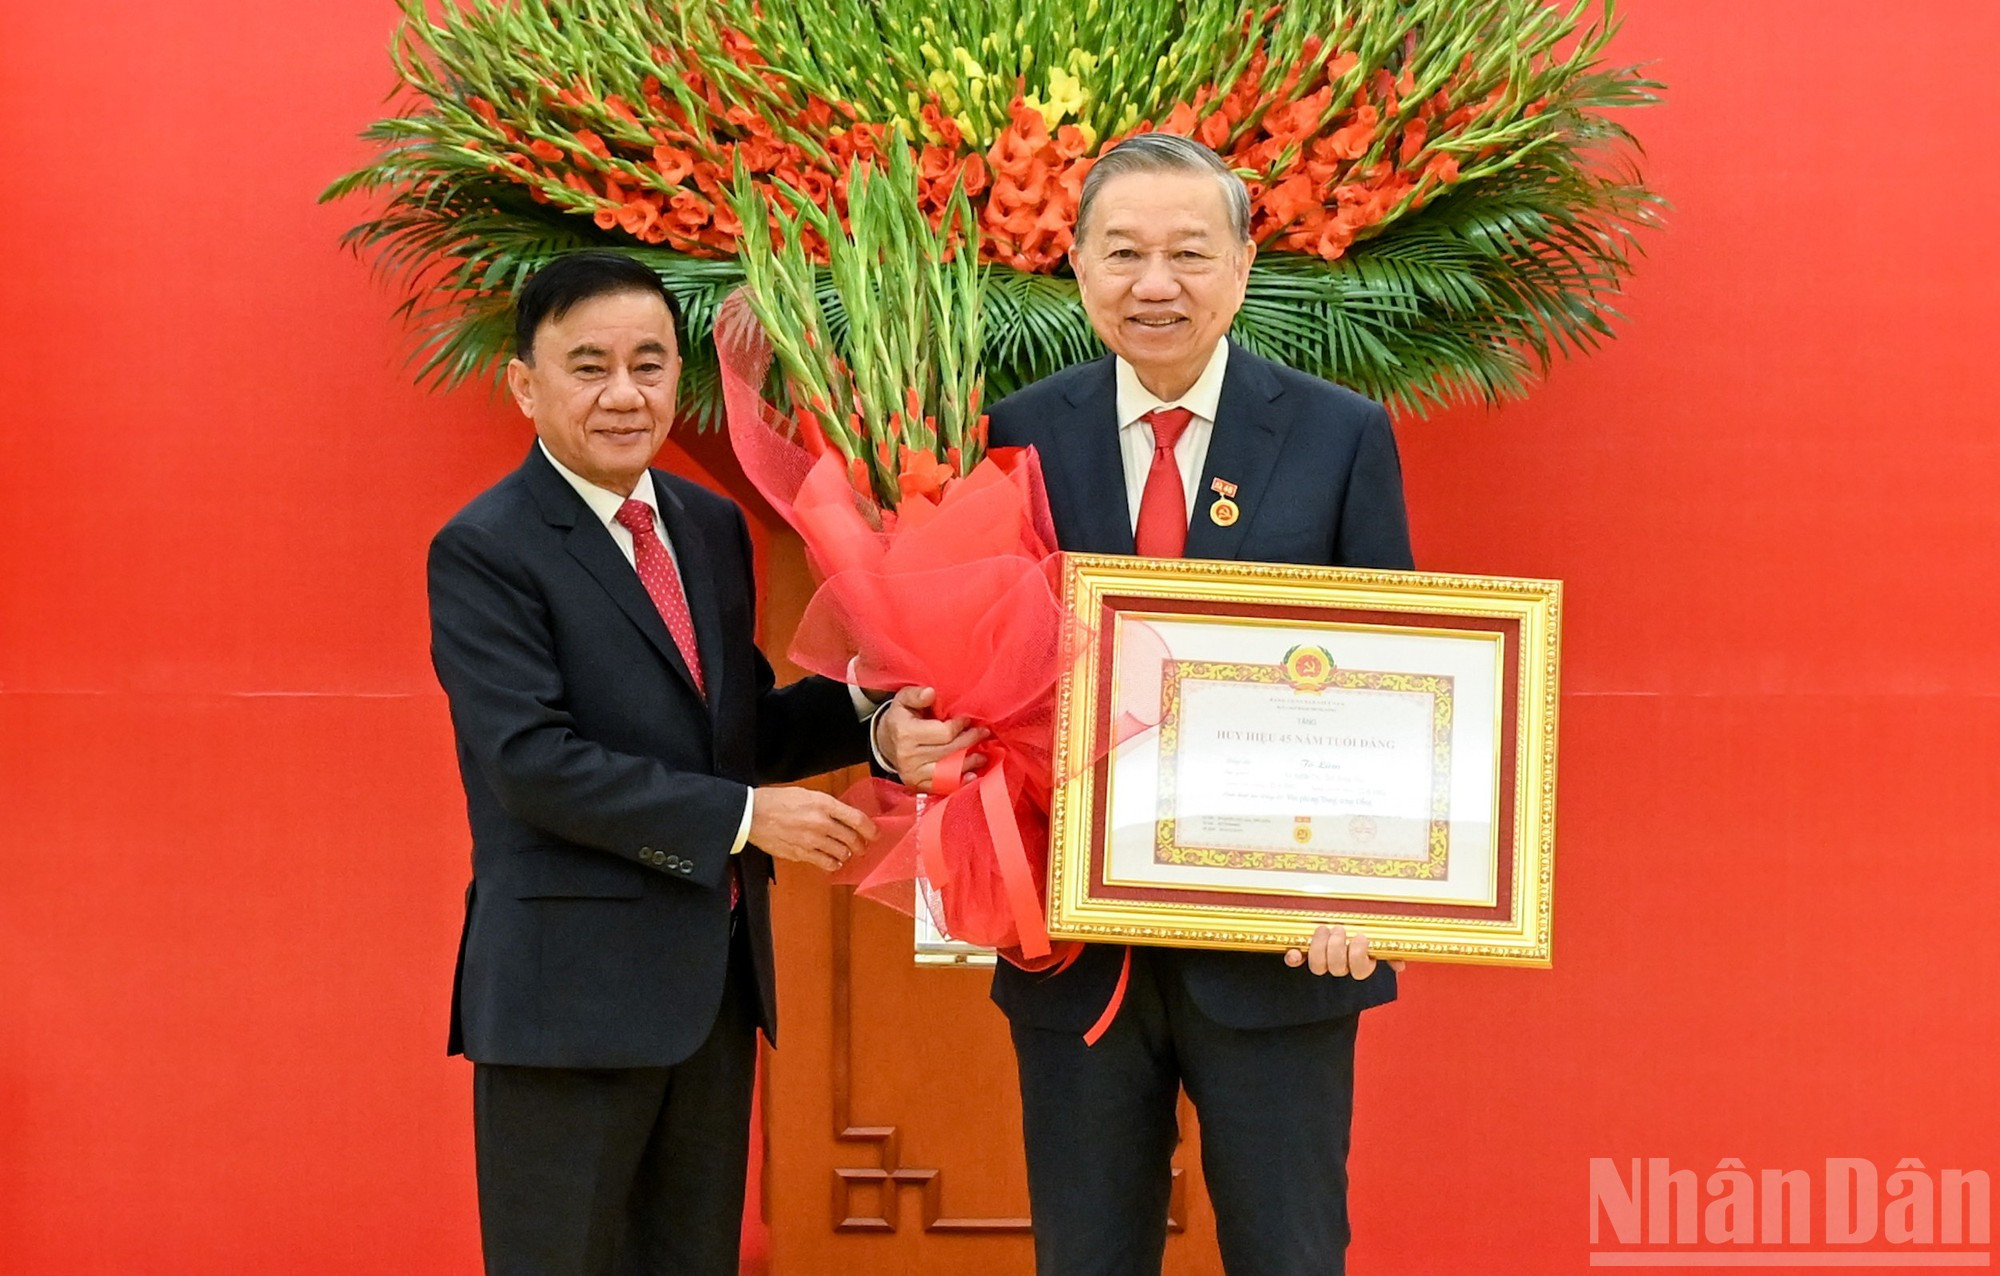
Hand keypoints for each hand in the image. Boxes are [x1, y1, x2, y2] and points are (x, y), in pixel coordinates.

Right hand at [748, 786, 877, 871]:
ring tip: (846, 853)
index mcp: (823, 804)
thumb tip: (843, 816)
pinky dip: (834, 864)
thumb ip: (827, 806)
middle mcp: (820, 823)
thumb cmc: (776, 800)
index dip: (870, 828)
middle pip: (852, 839)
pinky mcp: (801, 853)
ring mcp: (811, 840)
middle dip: (861, 845)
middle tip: (862, 846)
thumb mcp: (806, 794)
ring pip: (842, 853)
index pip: (857, 819)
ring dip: (847, 854)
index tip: (875, 833)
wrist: (752, 814)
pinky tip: (833, 861)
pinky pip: (826, 863)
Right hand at [875, 686, 987, 792]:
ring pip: (949, 770)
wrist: (885, 743)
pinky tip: (972, 775)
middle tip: (983, 733)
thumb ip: (916, 695)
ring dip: (969, 762)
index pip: (944, 733)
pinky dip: (960, 781)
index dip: (960, 726)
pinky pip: (943, 786)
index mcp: (906, 733)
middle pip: (949, 751)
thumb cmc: (900, 718)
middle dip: (970, 741)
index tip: (968, 720)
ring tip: (982, 755)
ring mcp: (913, 773)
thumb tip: (931, 693)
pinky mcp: (917, 785)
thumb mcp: (903, 700)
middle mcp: (909, 756)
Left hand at [1284, 924, 1406, 978]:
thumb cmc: (1361, 932)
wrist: (1337, 927)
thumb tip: (1400, 965)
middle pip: (1337, 968)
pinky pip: (1296, 962)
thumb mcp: (1378, 941)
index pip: (1360, 970)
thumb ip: (1390, 952)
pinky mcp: (1303, 956)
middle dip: (1337, 948)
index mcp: (1359, 964)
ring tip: (1324, 929)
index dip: (1359, 956)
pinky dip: (1293, 957)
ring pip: (1317, 966)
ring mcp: (1321, 962)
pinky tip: (1293, 952)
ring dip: (1319, 948)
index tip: (1361, 937)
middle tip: (1340, 930)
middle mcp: (1339, 967)